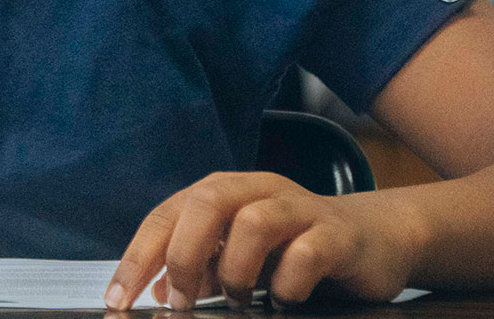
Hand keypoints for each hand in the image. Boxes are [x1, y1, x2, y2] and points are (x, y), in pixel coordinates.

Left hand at [106, 172, 422, 309]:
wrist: (374, 238)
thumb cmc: (296, 248)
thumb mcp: (240, 257)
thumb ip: (200, 266)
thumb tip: (157, 290)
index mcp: (226, 192)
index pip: (167, 214)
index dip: (139, 257)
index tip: (119, 300)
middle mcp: (259, 190)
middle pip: (206, 202)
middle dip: (184, 256)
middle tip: (181, 302)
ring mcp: (300, 209)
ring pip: (253, 222)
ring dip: (236, 271)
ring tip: (239, 300)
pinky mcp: (337, 235)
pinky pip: (306, 253)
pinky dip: (287, 284)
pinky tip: (285, 300)